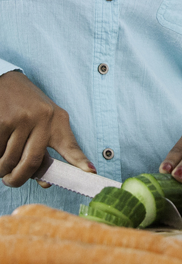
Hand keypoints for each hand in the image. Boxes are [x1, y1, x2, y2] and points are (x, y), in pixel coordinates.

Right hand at [0, 71, 94, 187]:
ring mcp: (22, 119)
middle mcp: (43, 119)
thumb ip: (45, 150)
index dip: (80, 161)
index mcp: (58, 121)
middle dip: (19, 178)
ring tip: (1, 165)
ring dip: (2, 168)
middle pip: (32, 162)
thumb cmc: (25, 106)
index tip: (91, 172)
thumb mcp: (42, 122)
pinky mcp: (2, 120)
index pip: (70, 146)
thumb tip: (46, 182)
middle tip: (12, 181)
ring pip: (10, 159)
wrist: (4, 81)